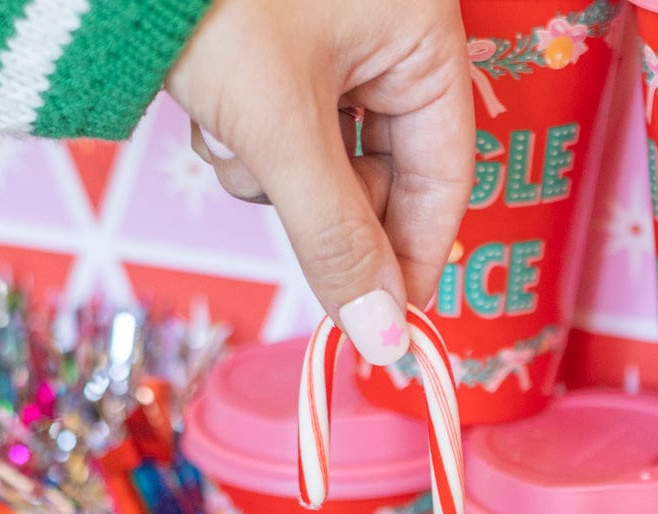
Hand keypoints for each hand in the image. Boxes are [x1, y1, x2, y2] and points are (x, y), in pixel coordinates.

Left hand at [168, 0, 474, 363]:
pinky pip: (285, 131)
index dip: (415, 259)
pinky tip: (213, 118)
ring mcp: (334, 39)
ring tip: (231, 139)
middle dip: (324, 207)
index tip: (385, 325)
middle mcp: (388, 36)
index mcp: (423, 38)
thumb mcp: (280, 127)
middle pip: (383, 175)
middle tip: (287, 217)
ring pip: (326, 161)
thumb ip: (335, 237)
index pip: (444, 178)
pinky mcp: (281, 48)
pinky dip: (250, 144)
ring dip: (275, 176)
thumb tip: (382, 333)